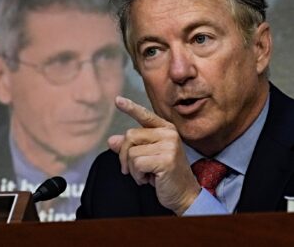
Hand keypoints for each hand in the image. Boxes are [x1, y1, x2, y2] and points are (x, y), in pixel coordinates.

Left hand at [108, 96, 200, 215]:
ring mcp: (169, 146)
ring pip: (131, 152)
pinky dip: (137, 175)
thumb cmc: (165, 175)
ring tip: (146, 175)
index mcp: (165, 129)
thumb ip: (130, 146)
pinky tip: (149, 180)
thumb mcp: (146, 157)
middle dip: (125, 156)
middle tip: (134, 170)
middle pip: (130, 135)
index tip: (117, 100)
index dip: (130, 108)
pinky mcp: (166, 159)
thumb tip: (111, 140)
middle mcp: (168, 134)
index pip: (144, 115)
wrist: (184, 195)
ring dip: (133, 169)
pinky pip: (136, 163)